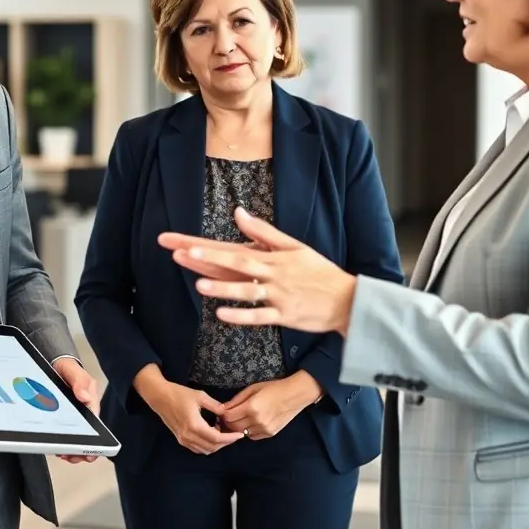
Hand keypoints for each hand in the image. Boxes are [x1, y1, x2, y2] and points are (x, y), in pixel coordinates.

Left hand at [53, 358, 99, 463]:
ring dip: (70, 449)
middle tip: (71, 457)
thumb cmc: (68, 369)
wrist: (55, 364)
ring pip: (76, 438)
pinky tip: (56, 448)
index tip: (89, 452)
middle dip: (81, 450)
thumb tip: (84, 397)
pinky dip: (60, 443)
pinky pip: (64, 434)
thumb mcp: (74, 373)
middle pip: (87, 436)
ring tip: (62, 454)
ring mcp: (73, 417)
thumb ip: (79, 383)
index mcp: (91, 403)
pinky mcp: (62, 419)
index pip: (96, 425)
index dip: (94, 442)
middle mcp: (84, 412)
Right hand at [134, 365, 244, 454]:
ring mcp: (183, 439)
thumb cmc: (179, 394)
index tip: (240, 434)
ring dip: (216, 445)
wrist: (159, 397)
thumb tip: (227, 413)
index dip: (230, 438)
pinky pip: (197, 448)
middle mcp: (188, 436)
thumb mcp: (199, 395)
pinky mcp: (180, 439)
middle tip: (234, 433)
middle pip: (212, 447)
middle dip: (226, 442)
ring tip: (223, 432)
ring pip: (205, 450)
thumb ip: (215, 406)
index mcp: (194, 425)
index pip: (217, 438)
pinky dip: (207, 445)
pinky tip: (211, 433)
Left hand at [158, 206, 356, 335]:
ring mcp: (278, 295)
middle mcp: (273, 274)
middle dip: (208, 260)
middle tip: (181, 254)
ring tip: (198, 285)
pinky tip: (221, 314)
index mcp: (273, 257)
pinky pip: (259, 316)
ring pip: (246, 291)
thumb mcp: (294, 246)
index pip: (234, 248)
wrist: (347, 299)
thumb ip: (264, 232)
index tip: (184, 244)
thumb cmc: (319, 272)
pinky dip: (241, 315)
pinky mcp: (285, 315)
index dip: (208, 248)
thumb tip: (238, 213)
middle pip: (236, 264)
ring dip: (222, 288)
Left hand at [218, 371, 322, 440]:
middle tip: (229, 416)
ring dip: (238, 427)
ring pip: (242, 433)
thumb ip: (236, 400)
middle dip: (228, 422)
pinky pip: (252, 436)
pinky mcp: (269, 434)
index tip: (223, 411)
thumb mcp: (252, 388)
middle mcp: (257, 421)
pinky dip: (248, 431)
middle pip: (233, 427)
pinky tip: (251, 422)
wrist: (294, 395)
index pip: (228, 416)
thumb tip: (223, 408)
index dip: (223, 414)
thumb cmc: (273, 388)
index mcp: (251, 407)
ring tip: (240, 418)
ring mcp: (264, 429)